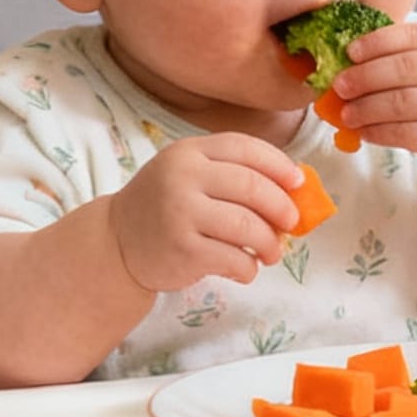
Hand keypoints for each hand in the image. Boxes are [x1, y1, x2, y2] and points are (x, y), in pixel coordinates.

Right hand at [105, 130, 302, 292]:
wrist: (117, 242)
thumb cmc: (164, 206)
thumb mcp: (188, 175)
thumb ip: (230, 173)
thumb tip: (293, 190)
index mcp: (189, 151)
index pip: (246, 148)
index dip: (279, 165)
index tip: (298, 183)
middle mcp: (183, 176)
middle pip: (253, 186)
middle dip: (282, 207)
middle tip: (291, 224)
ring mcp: (181, 212)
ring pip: (248, 225)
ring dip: (270, 243)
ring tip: (271, 253)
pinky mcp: (183, 249)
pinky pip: (234, 258)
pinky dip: (249, 267)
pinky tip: (246, 268)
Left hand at [331, 22, 416, 186]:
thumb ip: (412, 54)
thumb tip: (353, 56)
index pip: (413, 36)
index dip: (377, 42)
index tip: (351, 52)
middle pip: (404, 69)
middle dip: (365, 76)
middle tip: (340, 85)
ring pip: (400, 103)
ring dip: (366, 108)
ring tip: (346, 113)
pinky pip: (403, 133)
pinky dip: (377, 132)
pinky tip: (363, 131)